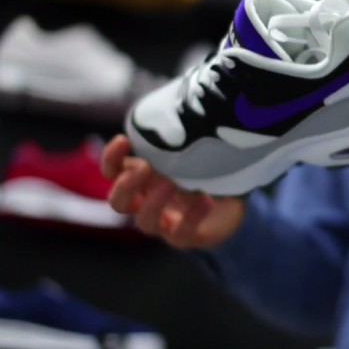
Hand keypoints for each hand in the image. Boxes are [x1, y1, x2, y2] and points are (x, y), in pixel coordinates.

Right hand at [102, 135, 245, 247]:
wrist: (234, 201)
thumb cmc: (204, 172)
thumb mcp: (189, 153)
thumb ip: (177, 141)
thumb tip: (178, 114)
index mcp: (142, 182)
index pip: (113, 172)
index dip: (111, 159)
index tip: (123, 140)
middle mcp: (147, 204)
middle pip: (118, 203)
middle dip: (126, 185)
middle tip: (145, 167)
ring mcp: (165, 224)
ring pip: (144, 222)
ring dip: (154, 203)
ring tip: (172, 184)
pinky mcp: (187, 238)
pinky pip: (182, 234)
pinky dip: (191, 217)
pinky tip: (205, 200)